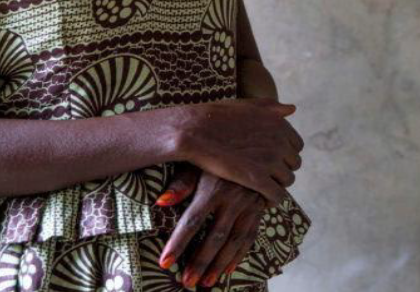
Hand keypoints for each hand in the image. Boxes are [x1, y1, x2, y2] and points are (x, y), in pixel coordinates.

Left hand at [157, 164, 268, 288]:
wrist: (256, 142)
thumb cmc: (217, 152)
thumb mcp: (198, 161)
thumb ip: (181, 183)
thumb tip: (160, 202)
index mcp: (214, 187)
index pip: (192, 221)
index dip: (178, 243)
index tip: (164, 263)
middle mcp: (234, 197)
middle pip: (215, 236)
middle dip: (200, 262)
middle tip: (186, 282)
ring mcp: (250, 204)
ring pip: (235, 241)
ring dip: (220, 264)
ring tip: (205, 283)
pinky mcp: (260, 208)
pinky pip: (250, 236)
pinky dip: (239, 255)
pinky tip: (227, 270)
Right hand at [175, 98, 302, 204]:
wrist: (194, 131)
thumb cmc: (215, 117)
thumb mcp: (246, 106)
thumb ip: (271, 107)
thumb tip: (292, 108)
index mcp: (279, 124)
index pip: (296, 146)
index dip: (284, 155)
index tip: (270, 161)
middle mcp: (279, 141)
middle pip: (294, 164)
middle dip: (281, 170)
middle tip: (265, 176)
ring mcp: (270, 160)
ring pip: (287, 181)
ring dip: (277, 185)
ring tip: (262, 189)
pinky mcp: (258, 179)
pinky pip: (277, 196)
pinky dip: (271, 200)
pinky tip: (260, 201)